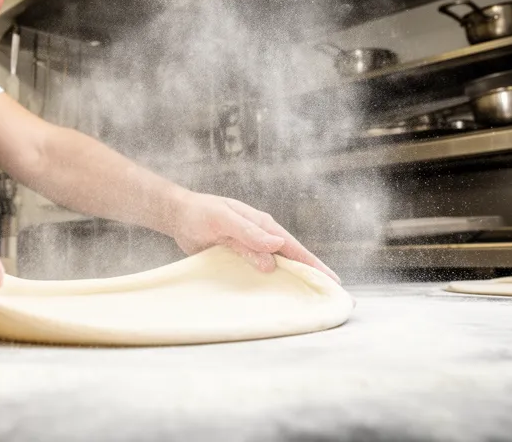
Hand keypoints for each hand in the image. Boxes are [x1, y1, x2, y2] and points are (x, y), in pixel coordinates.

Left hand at [168, 192, 339, 282]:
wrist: (179, 215)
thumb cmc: (202, 213)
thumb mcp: (225, 220)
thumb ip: (249, 233)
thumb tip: (278, 247)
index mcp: (264, 225)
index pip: (294, 247)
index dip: (313, 264)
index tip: (332, 279)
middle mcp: (262, 237)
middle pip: (291, 258)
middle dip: (311, 274)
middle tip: (332, 293)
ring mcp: (251, 248)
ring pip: (277, 267)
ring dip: (293, 280)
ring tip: (311, 298)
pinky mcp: (239, 258)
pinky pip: (259, 272)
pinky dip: (271, 283)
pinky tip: (277, 295)